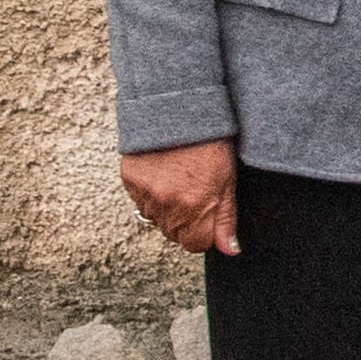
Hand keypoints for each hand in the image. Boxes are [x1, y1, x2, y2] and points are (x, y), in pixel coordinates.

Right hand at [122, 137, 240, 255]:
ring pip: (156, 219)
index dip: (204, 232)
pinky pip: (140, 201)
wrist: (179, 109)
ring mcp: (145, 194)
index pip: (196, 245)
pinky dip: (150, 193)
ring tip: (178, 179)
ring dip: (166, 208)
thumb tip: (230, 250)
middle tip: (194, 192)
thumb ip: (226, 219)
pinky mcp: (130, 181)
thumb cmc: (211, 142)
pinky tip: (162, 172)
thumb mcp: (228, 180)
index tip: (207, 214)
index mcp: (195, 207)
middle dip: (186, 221)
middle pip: (175, 235)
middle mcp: (167, 206)